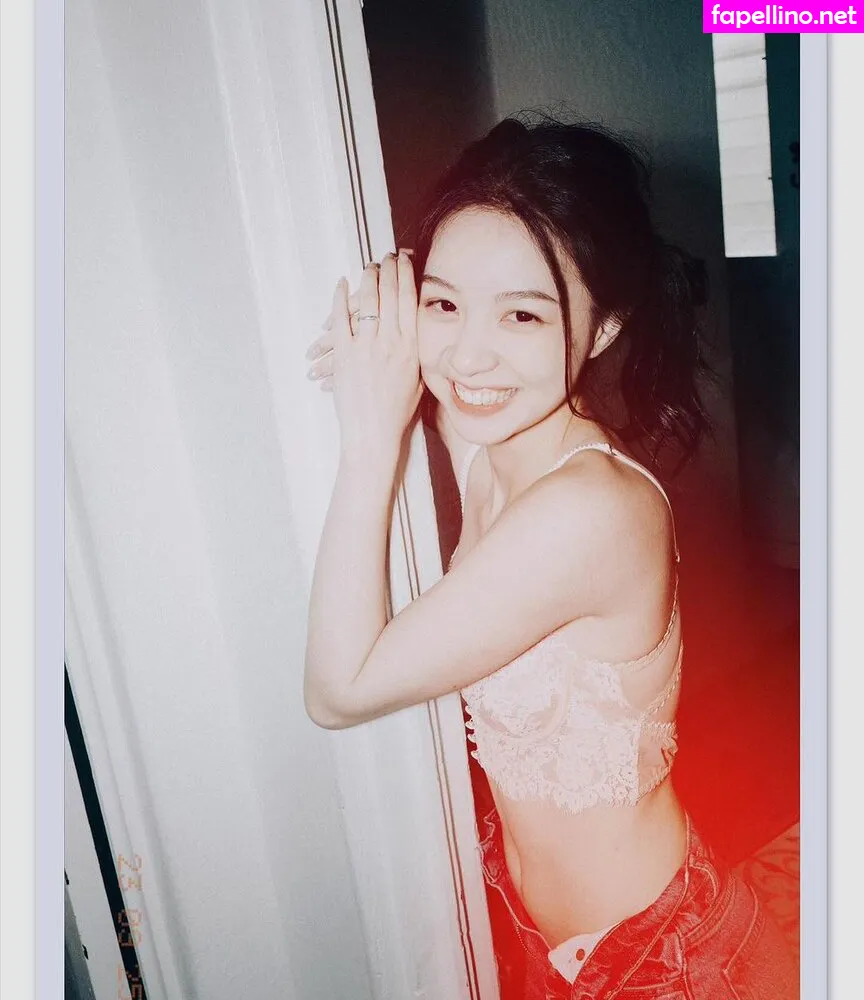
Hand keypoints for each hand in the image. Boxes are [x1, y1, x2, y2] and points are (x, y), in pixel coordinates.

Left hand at [306, 251, 421, 465]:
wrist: (373, 434)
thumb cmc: (396, 411)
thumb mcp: (418, 379)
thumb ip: (418, 353)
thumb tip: (418, 330)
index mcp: (411, 349)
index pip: (411, 302)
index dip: (407, 275)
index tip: (406, 259)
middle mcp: (390, 344)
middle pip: (390, 295)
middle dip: (389, 269)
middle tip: (387, 254)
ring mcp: (366, 348)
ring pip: (367, 302)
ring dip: (368, 279)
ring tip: (369, 266)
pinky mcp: (344, 356)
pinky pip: (341, 319)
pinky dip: (340, 299)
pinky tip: (341, 284)